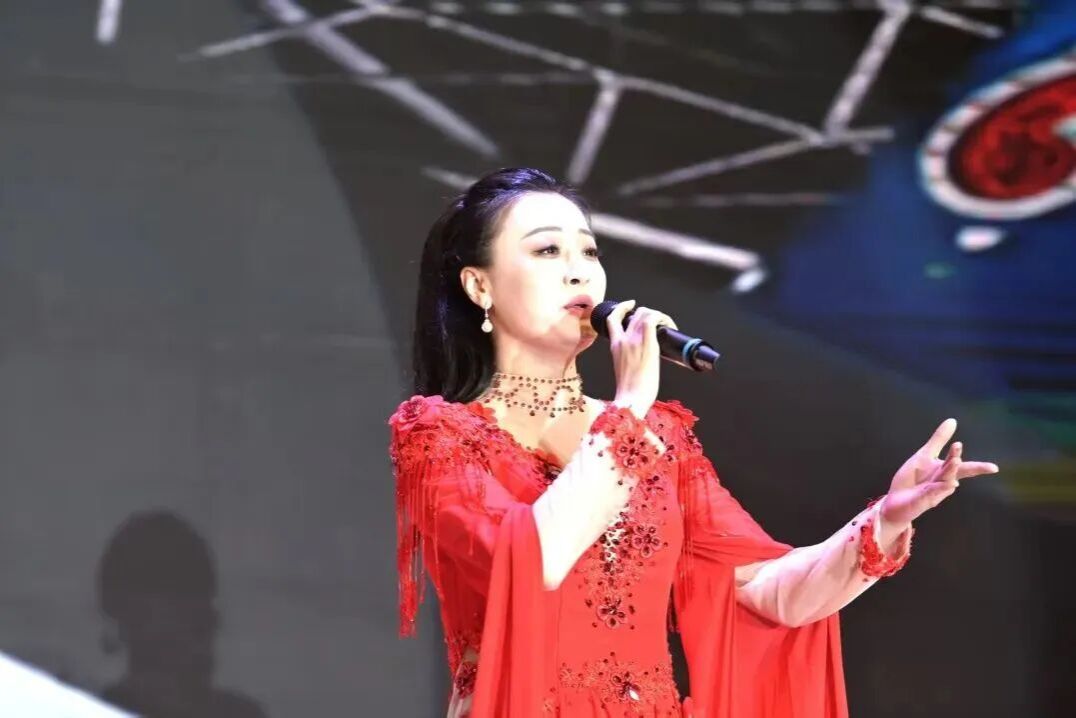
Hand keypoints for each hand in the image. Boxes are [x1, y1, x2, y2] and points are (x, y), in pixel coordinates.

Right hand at [606, 300, 677, 418]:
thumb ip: (627, 358)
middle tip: (659, 322)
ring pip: (645, 313)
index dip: (622, 308)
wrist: (631, 399)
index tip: (630, 305)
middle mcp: (622, 339)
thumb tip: (640, 358)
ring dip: (658, 315)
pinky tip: (670, 325)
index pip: (612, 319)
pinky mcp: (648, 344)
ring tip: (667, 325)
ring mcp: (634, 341)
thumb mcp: (622, 369)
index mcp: (614, 346)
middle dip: (648, 313)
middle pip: (633, 313)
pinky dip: (663, 318)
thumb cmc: (629, 392)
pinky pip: (653, 319)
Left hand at [880, 418, 998, 530]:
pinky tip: (947, 484)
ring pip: (944, 482)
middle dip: (956, 461)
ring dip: (950, 471)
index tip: (994, 468)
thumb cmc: (913, 479)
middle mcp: (942, 482)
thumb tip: (952, 420)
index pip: (963, 468)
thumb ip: (939, 440)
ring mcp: (932, 492)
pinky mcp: (921, 500)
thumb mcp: (925, 455)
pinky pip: (930, 494)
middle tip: (959, 446)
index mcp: (944, 471)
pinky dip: (937, 489)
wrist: (896, 500)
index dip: (979, 468)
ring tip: (956, 460)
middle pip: (953, 472)